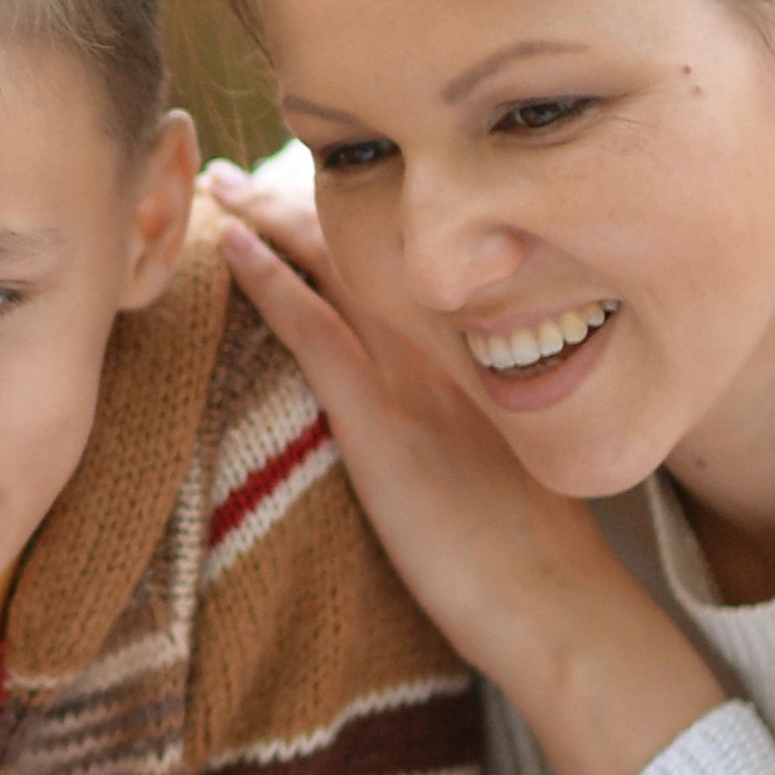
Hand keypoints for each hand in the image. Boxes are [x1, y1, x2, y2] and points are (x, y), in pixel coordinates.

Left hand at [203, 163, 725, 774]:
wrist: (559, 605)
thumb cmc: (539, 551)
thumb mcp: (513, 451)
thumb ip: (471, 409)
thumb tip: (438, 406)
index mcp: (489, 344)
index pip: (414, 255)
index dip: (356, 213)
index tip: (308, 182)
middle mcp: (455, 342)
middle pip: (370, 243)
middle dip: (300, 196)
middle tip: (235, 168)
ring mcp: (417, 377)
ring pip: (335, 267)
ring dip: (268, 218)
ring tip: (215, 183)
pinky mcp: (383, 422)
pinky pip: (315, 330)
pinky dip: (270, 280)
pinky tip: (231, 245)